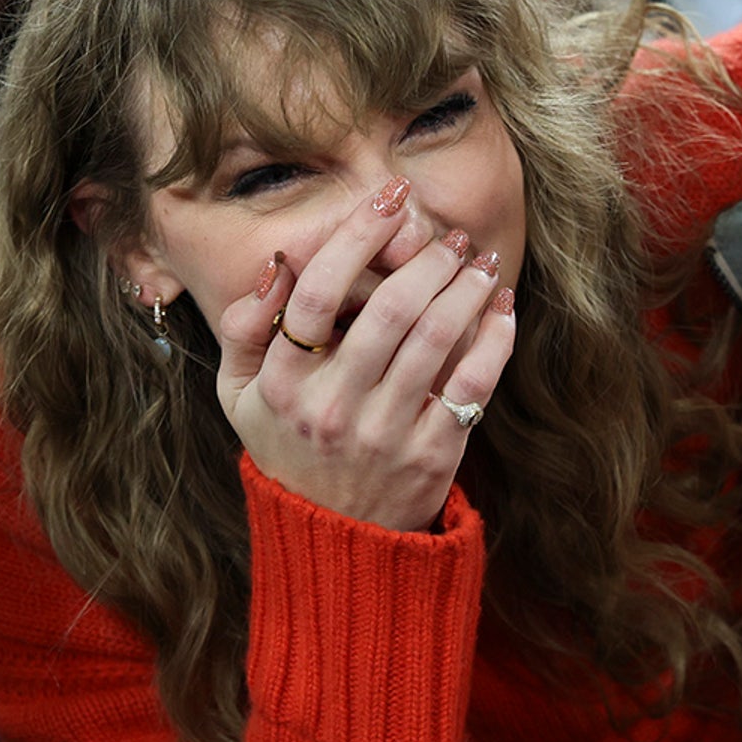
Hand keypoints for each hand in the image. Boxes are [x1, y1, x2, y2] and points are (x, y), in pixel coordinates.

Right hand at [215, 178, 516, 532]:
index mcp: (281, 384)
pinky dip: (495, 337)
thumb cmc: (287, 446)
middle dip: (426, 259)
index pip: (316, 293)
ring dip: (464, 288)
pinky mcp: (432, 455)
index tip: (388, 200)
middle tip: (447, 236)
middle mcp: (332, 407)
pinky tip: (502, 306)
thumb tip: (278, 263)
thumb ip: (244, 326)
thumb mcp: (240, 395)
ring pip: (434, 339)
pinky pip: (472, 382)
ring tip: (478, 261)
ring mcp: (384, 433)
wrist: (334, 540)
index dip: (356, 236)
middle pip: (387, 310)